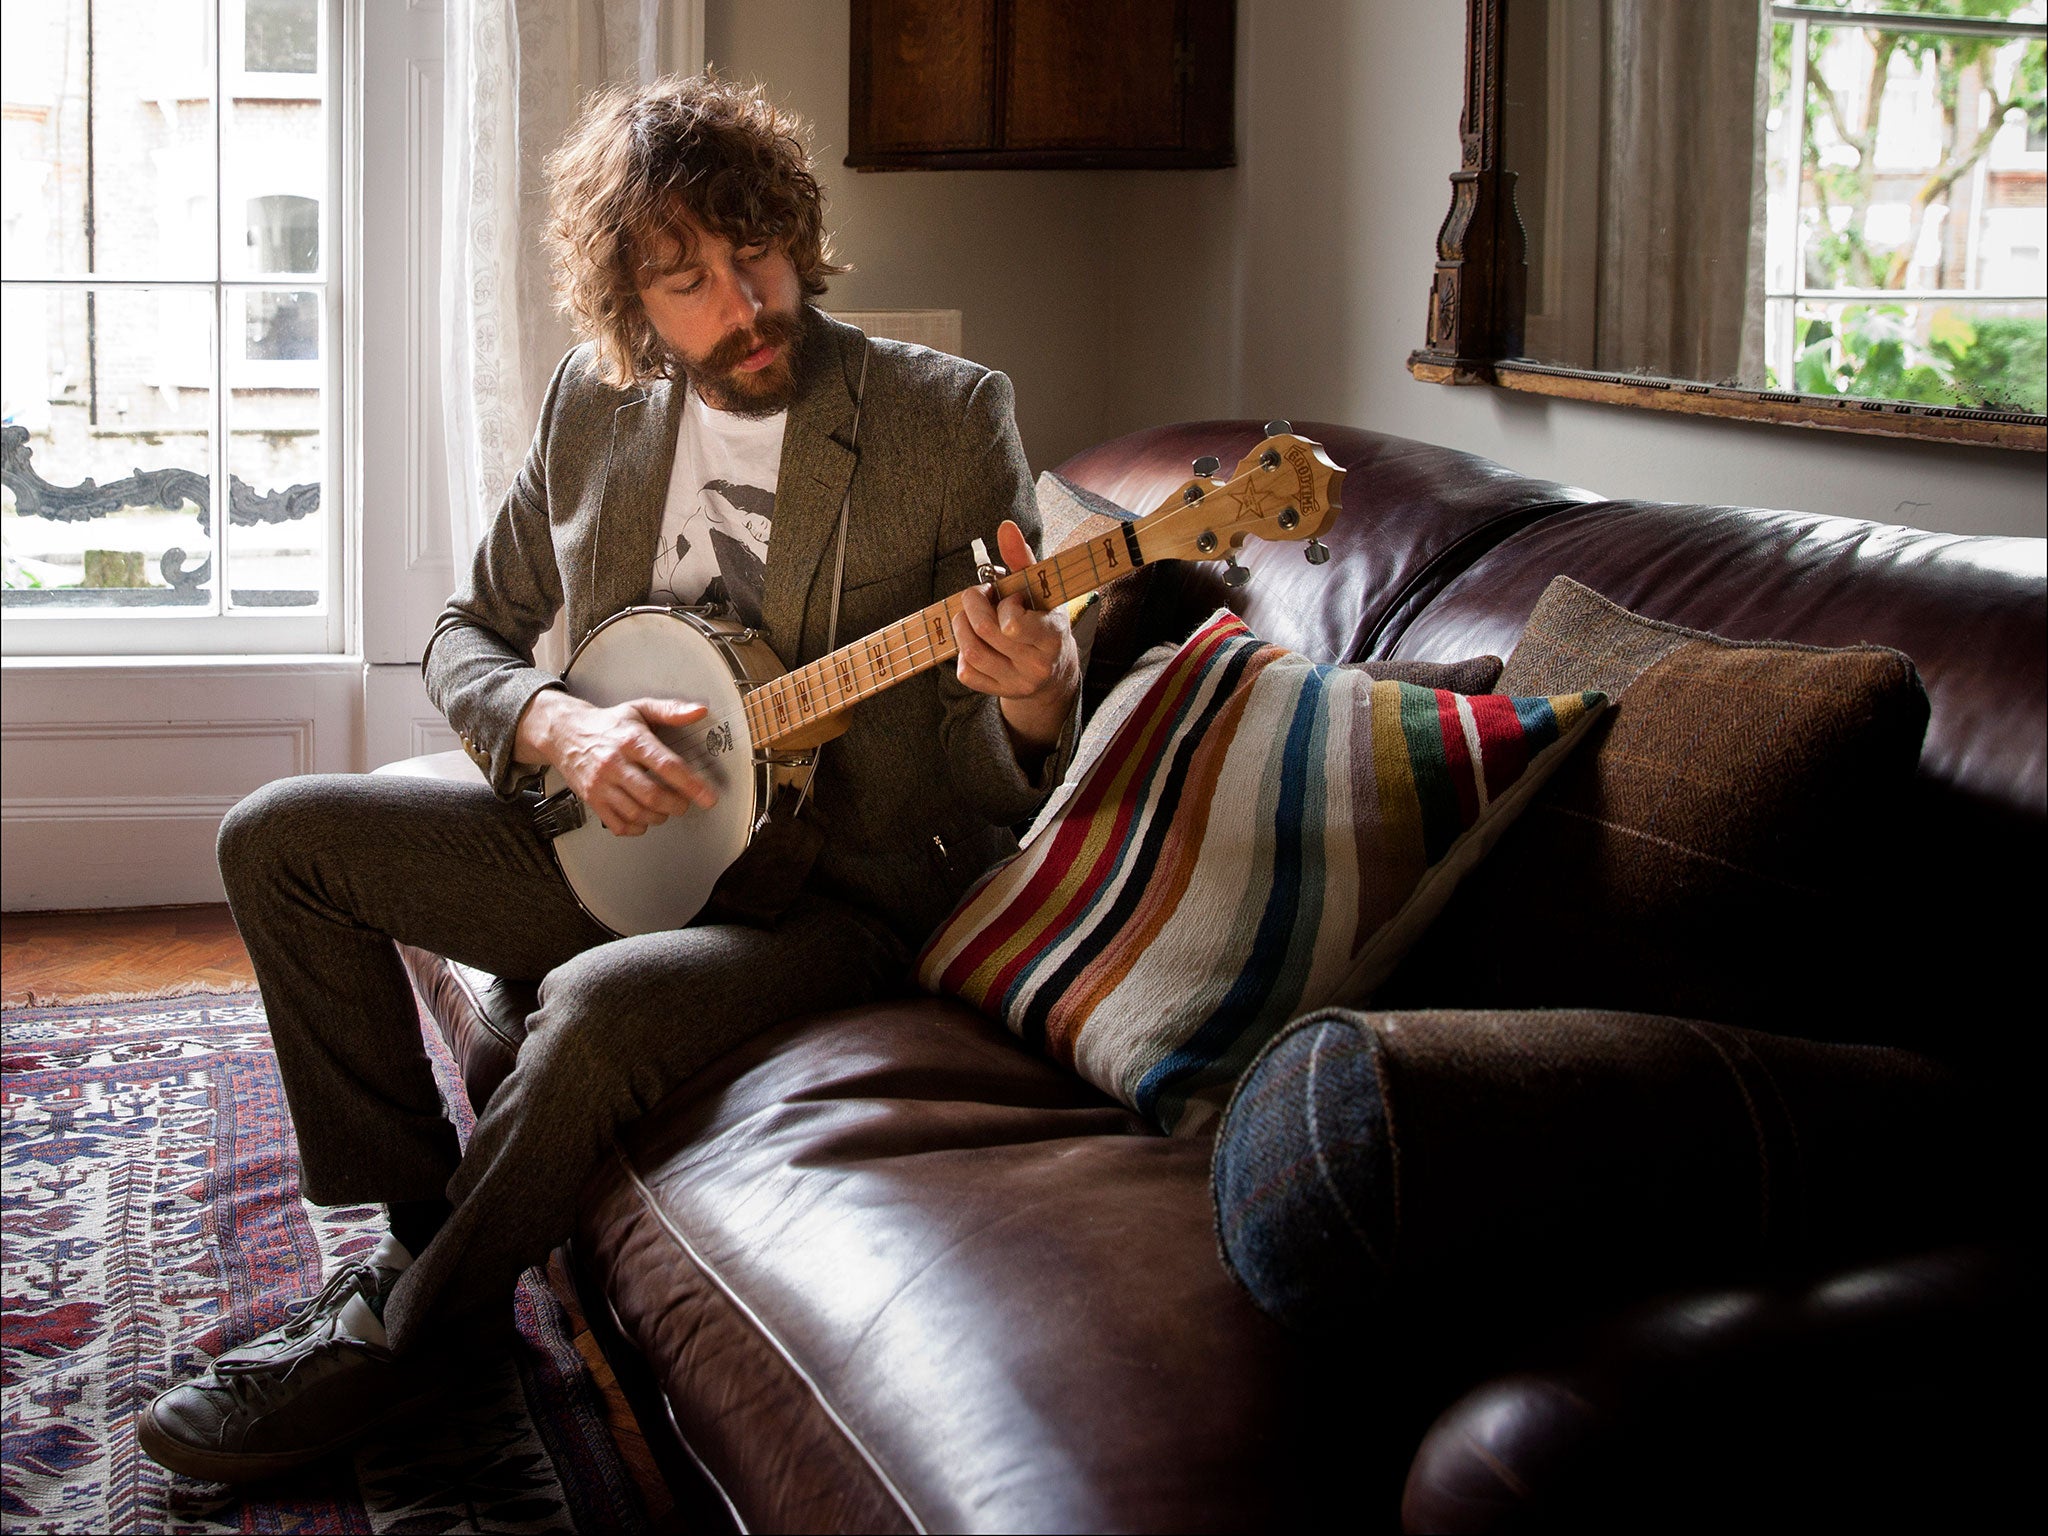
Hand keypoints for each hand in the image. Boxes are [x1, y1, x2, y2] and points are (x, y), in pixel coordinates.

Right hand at [517, 689, 716, 836]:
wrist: (564, 732)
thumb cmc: (607, 724)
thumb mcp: (640, 709)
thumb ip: (671, 710)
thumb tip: (699, 711)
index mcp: (631, 740)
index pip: (666, 766)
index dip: (691, 785)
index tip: (708, 798)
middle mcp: (614, 763)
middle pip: (652, 795)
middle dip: (676, 805)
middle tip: (685, 803)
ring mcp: (600, 784)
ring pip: (635, 812)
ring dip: (658, 817)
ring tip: (665, 809)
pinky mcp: (591, 799)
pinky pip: (617, 824)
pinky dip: (636, 827)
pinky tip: (644, 818)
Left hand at [951, 519, 1079, 752]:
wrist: (1053, 669)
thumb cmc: (1042, 617)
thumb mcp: (1040, 589)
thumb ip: (1021, 558)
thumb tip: (1005, 527)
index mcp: (1052, 636)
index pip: (1014, 624)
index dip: (1003, 604)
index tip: (1007, 595)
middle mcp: (1037, 664)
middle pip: (986, 632)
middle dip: (972, 605)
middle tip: (974, 595)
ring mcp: (1016, 682)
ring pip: (972, 652)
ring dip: (962, 626)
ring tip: (968, 615)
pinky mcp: (998, 692)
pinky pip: (966, 672)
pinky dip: (962, 652)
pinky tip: (974, 641)